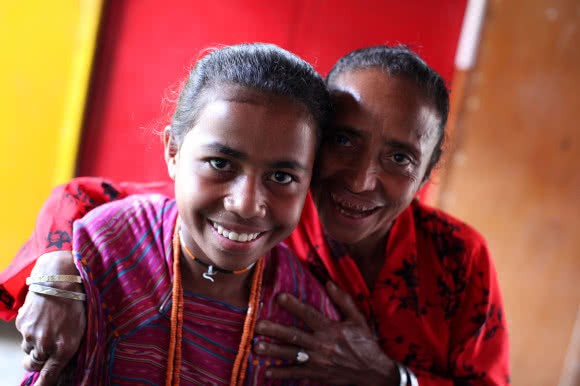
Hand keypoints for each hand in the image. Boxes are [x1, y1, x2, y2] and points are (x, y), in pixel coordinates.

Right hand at [15, 251, 85, 385]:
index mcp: (65, 348)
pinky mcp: (22, 324)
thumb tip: (63, 360)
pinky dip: (31, 330)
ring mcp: (31, 335)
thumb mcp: (83, 328)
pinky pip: (24, 334)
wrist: (60, 279)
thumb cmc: (77, 302)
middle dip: (37, 364)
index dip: (44, 385)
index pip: (49, 376)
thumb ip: (71, 347)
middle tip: (43, 357)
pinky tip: (42, 317)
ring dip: (34, 346)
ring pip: (28, 350)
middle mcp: (45, 345)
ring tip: (47, 328)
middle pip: (34, 365)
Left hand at [254, 281, 398, 384]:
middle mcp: (323, 344)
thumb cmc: (365, 343)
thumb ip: (344, 300)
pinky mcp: (317, 374)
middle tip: (258, 325)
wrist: (374, 373)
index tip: (279, 297)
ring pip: (292, 354)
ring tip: (256, 347)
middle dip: (275, 330)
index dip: (294, 305)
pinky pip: (297, 373)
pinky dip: (282, 373)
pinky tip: (267, 372)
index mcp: (332, 329)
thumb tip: (329, 282)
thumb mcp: (358, 319)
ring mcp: (319, 361)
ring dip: (273, 351)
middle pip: (295, 335)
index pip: (309, 314)